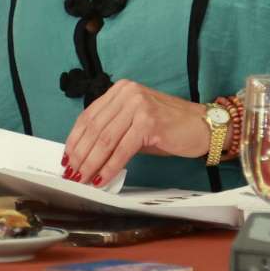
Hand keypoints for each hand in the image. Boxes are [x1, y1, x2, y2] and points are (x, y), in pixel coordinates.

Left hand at [61, 80, 209, 186]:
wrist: (203, 126)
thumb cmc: (170, 128)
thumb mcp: (136, 124)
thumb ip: (113, 131)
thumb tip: (86, 155)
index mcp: (121, 90)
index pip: (88, 116)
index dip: (74, 140)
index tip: (66, 158)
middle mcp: (127, 93)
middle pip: (94, 129)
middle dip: (80, 155)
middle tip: (71, 175)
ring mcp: (138, 106)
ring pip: (105, 140)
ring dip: (91, 164)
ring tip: (82, 180)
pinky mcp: (148, 122)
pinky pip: (122, 149)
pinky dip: (110, 167)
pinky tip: (103, 179)